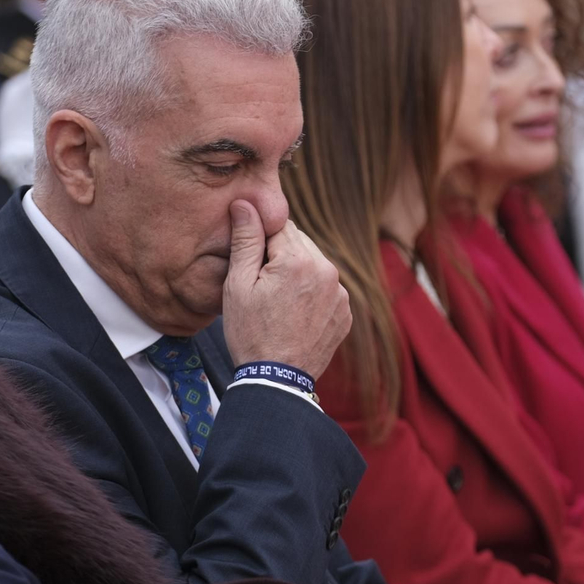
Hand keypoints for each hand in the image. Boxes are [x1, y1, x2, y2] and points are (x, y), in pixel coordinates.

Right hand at [223, 201, 351, 378]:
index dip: (260, 241)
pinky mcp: (345, 311)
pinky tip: (293, 313)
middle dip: (280, 255)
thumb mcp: (238, 284)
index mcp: (300, 260)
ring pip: (314, 265)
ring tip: (277, 303)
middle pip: (299, 243)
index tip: (250, 263)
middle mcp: (328, 271)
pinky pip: (326, 288)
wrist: (276, 380)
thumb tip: (245, 202)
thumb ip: (245, 239)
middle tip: (261, 286)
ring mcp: (341, 293)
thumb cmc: (250, 333)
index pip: (279, 225)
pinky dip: (311, 293)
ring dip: (297, 273)